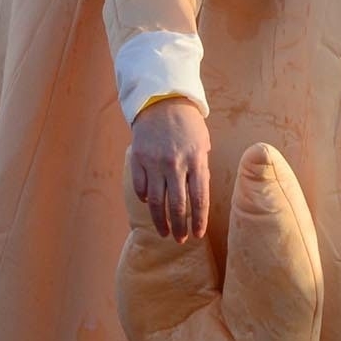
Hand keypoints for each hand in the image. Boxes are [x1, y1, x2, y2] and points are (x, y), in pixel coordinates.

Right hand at [129, 99, 211, 243]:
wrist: (161, 101)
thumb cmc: (187, 124)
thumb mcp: (202, 144)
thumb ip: (200, 169)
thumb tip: (198, 198)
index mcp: (196, 161)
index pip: (199, 199)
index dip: (199, 221)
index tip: (198, 235)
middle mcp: (175, 164)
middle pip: (177, 205)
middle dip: (179, 227)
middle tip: (180, 240)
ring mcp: (154, 162)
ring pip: (155, 202)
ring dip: (160, 221)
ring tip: (164, 232)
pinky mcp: (138, 159)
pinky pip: (139, 187)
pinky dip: (143, 199)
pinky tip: (148, 205)